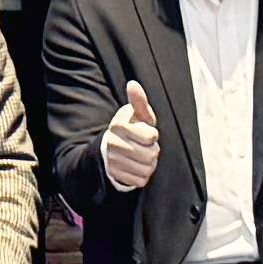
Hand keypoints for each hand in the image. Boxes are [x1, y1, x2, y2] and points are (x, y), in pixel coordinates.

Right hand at [94, 74, 160, 193]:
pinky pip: (141, 179)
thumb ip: (138, 101)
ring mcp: (112, 161)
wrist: (109, 152)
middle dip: (151, 151)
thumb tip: (133, 83)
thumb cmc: (129, 131)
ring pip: (147, 168)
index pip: (150, 136)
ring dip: (148, 164)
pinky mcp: (116, 176)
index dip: (152, 136)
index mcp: (116, 126)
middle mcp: (111, 144)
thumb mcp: (135, 115)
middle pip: (150, 154)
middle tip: (144, 147)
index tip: (146, 134)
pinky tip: (136, 167)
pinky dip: (142, 175)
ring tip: (140, 157)